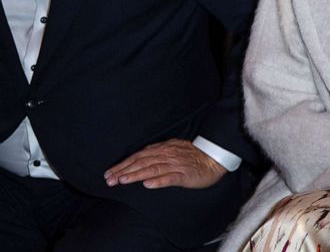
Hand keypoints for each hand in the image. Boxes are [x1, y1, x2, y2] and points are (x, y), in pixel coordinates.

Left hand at [104, 139, 226, 189]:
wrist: (215, 158)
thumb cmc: (194, 155)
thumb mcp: (174, 149)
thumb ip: (158, 152)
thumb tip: (140, 157)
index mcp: (163, 149)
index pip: (139, 156)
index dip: (123, 164)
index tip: (109, 173)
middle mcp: (167, 155)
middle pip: (142, 162)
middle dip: (124, 171)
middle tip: (109, 180)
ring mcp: (176, 165)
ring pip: (152, 169)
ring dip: (136, 175)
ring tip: (122, 181)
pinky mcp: (185, 175)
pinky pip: (170, 178)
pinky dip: (158, 181)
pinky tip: (148, 184)